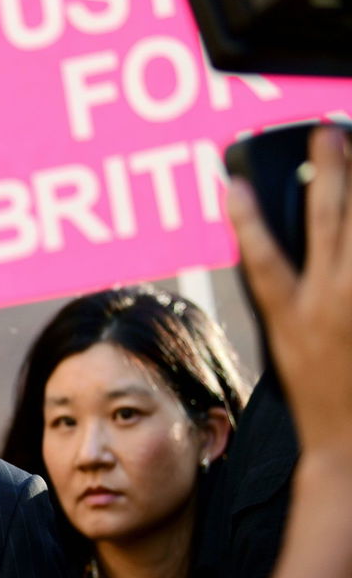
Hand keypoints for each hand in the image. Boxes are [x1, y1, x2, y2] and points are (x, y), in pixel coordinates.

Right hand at [227, 125, 351, 455]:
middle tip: (329, 133)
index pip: (260, 258)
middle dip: (330, 172)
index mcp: (290, 317)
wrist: (351, 444)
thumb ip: (291, 300)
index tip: (236, 185)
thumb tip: (286, 255)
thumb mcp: (288, 346)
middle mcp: (329, 306)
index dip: (245, 220)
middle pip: (329, 224)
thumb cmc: (319, 397)